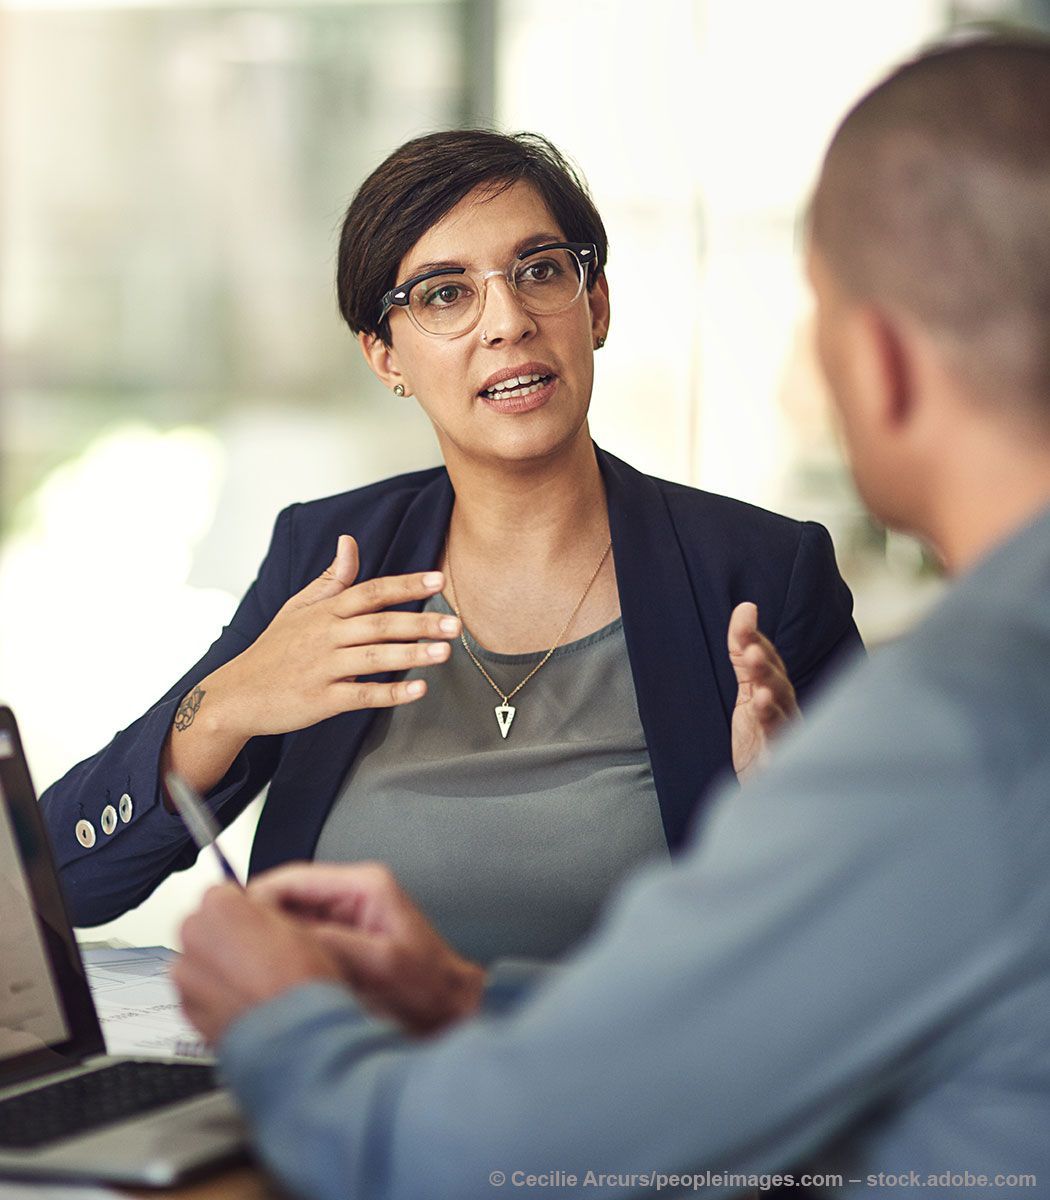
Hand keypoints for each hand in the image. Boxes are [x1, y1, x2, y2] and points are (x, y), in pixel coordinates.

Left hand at [173, 884, 344, 1044]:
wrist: (291, 1038)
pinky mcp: (183, 1006)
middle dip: (224, 935)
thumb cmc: (298, 984)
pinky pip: (196, 989)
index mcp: (221, 907)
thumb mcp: (297, 926)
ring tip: (250, 982)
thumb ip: (263, 909)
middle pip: (204, 924)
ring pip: (198, 958)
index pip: (221, 891)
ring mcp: (185, 974)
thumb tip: (254, 908)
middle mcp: (194, 936)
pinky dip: (212, 993)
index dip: (242, 907)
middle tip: (255, 953)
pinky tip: (241, 1000)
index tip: (253, 921)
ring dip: (216, 965)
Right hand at [201, 535, 461, 738]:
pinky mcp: (322, 700)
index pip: (371, 591)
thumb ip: (331, 578)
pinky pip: (361, 695)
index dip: (406, 585)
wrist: (235, 694)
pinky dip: (390, 693)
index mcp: (324, 612)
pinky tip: (418, 690)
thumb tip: (350, 541)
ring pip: (374, 657)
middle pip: (379, 624)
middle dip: (420, 622)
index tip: (438, 580)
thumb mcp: (297, 607)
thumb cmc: (273, 650)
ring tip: (444, 652)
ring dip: (412, 654)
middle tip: (456, 623)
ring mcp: (324, 668)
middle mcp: (326, 636)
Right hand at [250, 862, 485, 1035]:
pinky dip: (282, 953)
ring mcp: (346, 916)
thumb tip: (285, 936)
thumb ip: (333, 945)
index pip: (293, 878)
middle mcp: (353, 895)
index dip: (257, 898)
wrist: (449, 1012)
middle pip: (287, 896)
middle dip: (259, 921)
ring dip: (269, 939)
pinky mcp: (341, 939)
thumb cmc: (429, 989)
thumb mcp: (380, 965)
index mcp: (365, 887)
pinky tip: (272, 974)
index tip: (232, 920)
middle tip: (232, 947)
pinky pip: (300, 939)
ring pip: (289, 918)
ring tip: (249, 964)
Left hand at [727, 602, 799, 781]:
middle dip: (766, 666)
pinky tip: (762, 711)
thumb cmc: (761, 735)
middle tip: (752, 651)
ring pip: (781, 711)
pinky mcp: (778, 759)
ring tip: (759, 688)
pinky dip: (772, 728)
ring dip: (771, 696)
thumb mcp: (747, 690)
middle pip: (778, 683)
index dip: (755, 637)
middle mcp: (786, 708)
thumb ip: (743, 654)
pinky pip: (778, 742)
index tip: (745, 612)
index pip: (768, 659)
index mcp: (777, 690)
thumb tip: (745, 607)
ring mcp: (785, 734)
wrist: (764, 783)